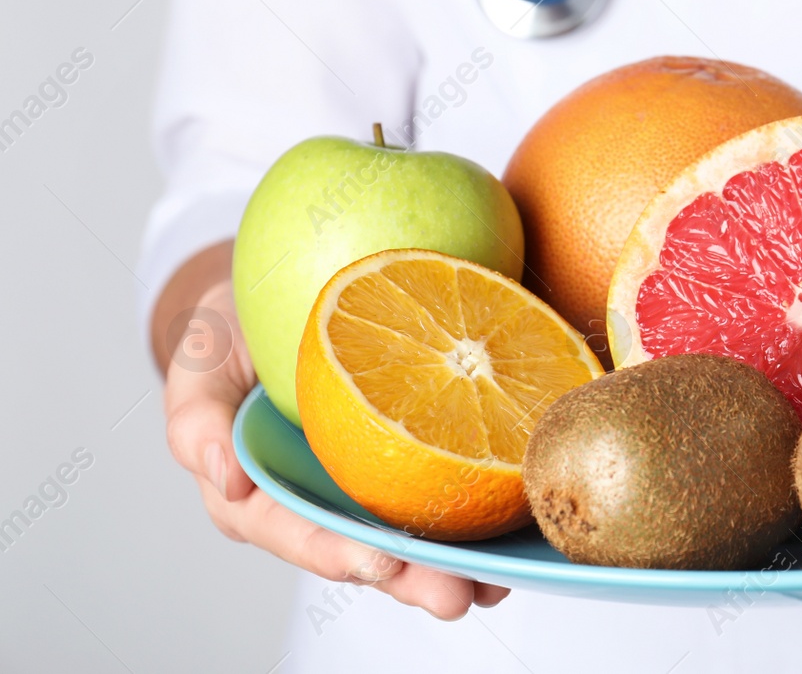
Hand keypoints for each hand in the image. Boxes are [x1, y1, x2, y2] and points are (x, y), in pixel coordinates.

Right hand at [163, 281, 509, 619]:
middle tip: (457, 595)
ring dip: (459, 560)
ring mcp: (368, 481)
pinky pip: (448, 481)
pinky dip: (486, 502)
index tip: (379, 566)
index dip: (338, 554)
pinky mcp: (413, 448)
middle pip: (367, 551)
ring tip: (498, 577)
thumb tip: (222, 478)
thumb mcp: (199, 360)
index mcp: (262, 494)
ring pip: (415, 533)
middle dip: (413, 579)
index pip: (299, 534)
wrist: (279, 290)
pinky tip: (522, 513)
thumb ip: (196, 419)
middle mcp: (321, 499)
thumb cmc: (231, 333)